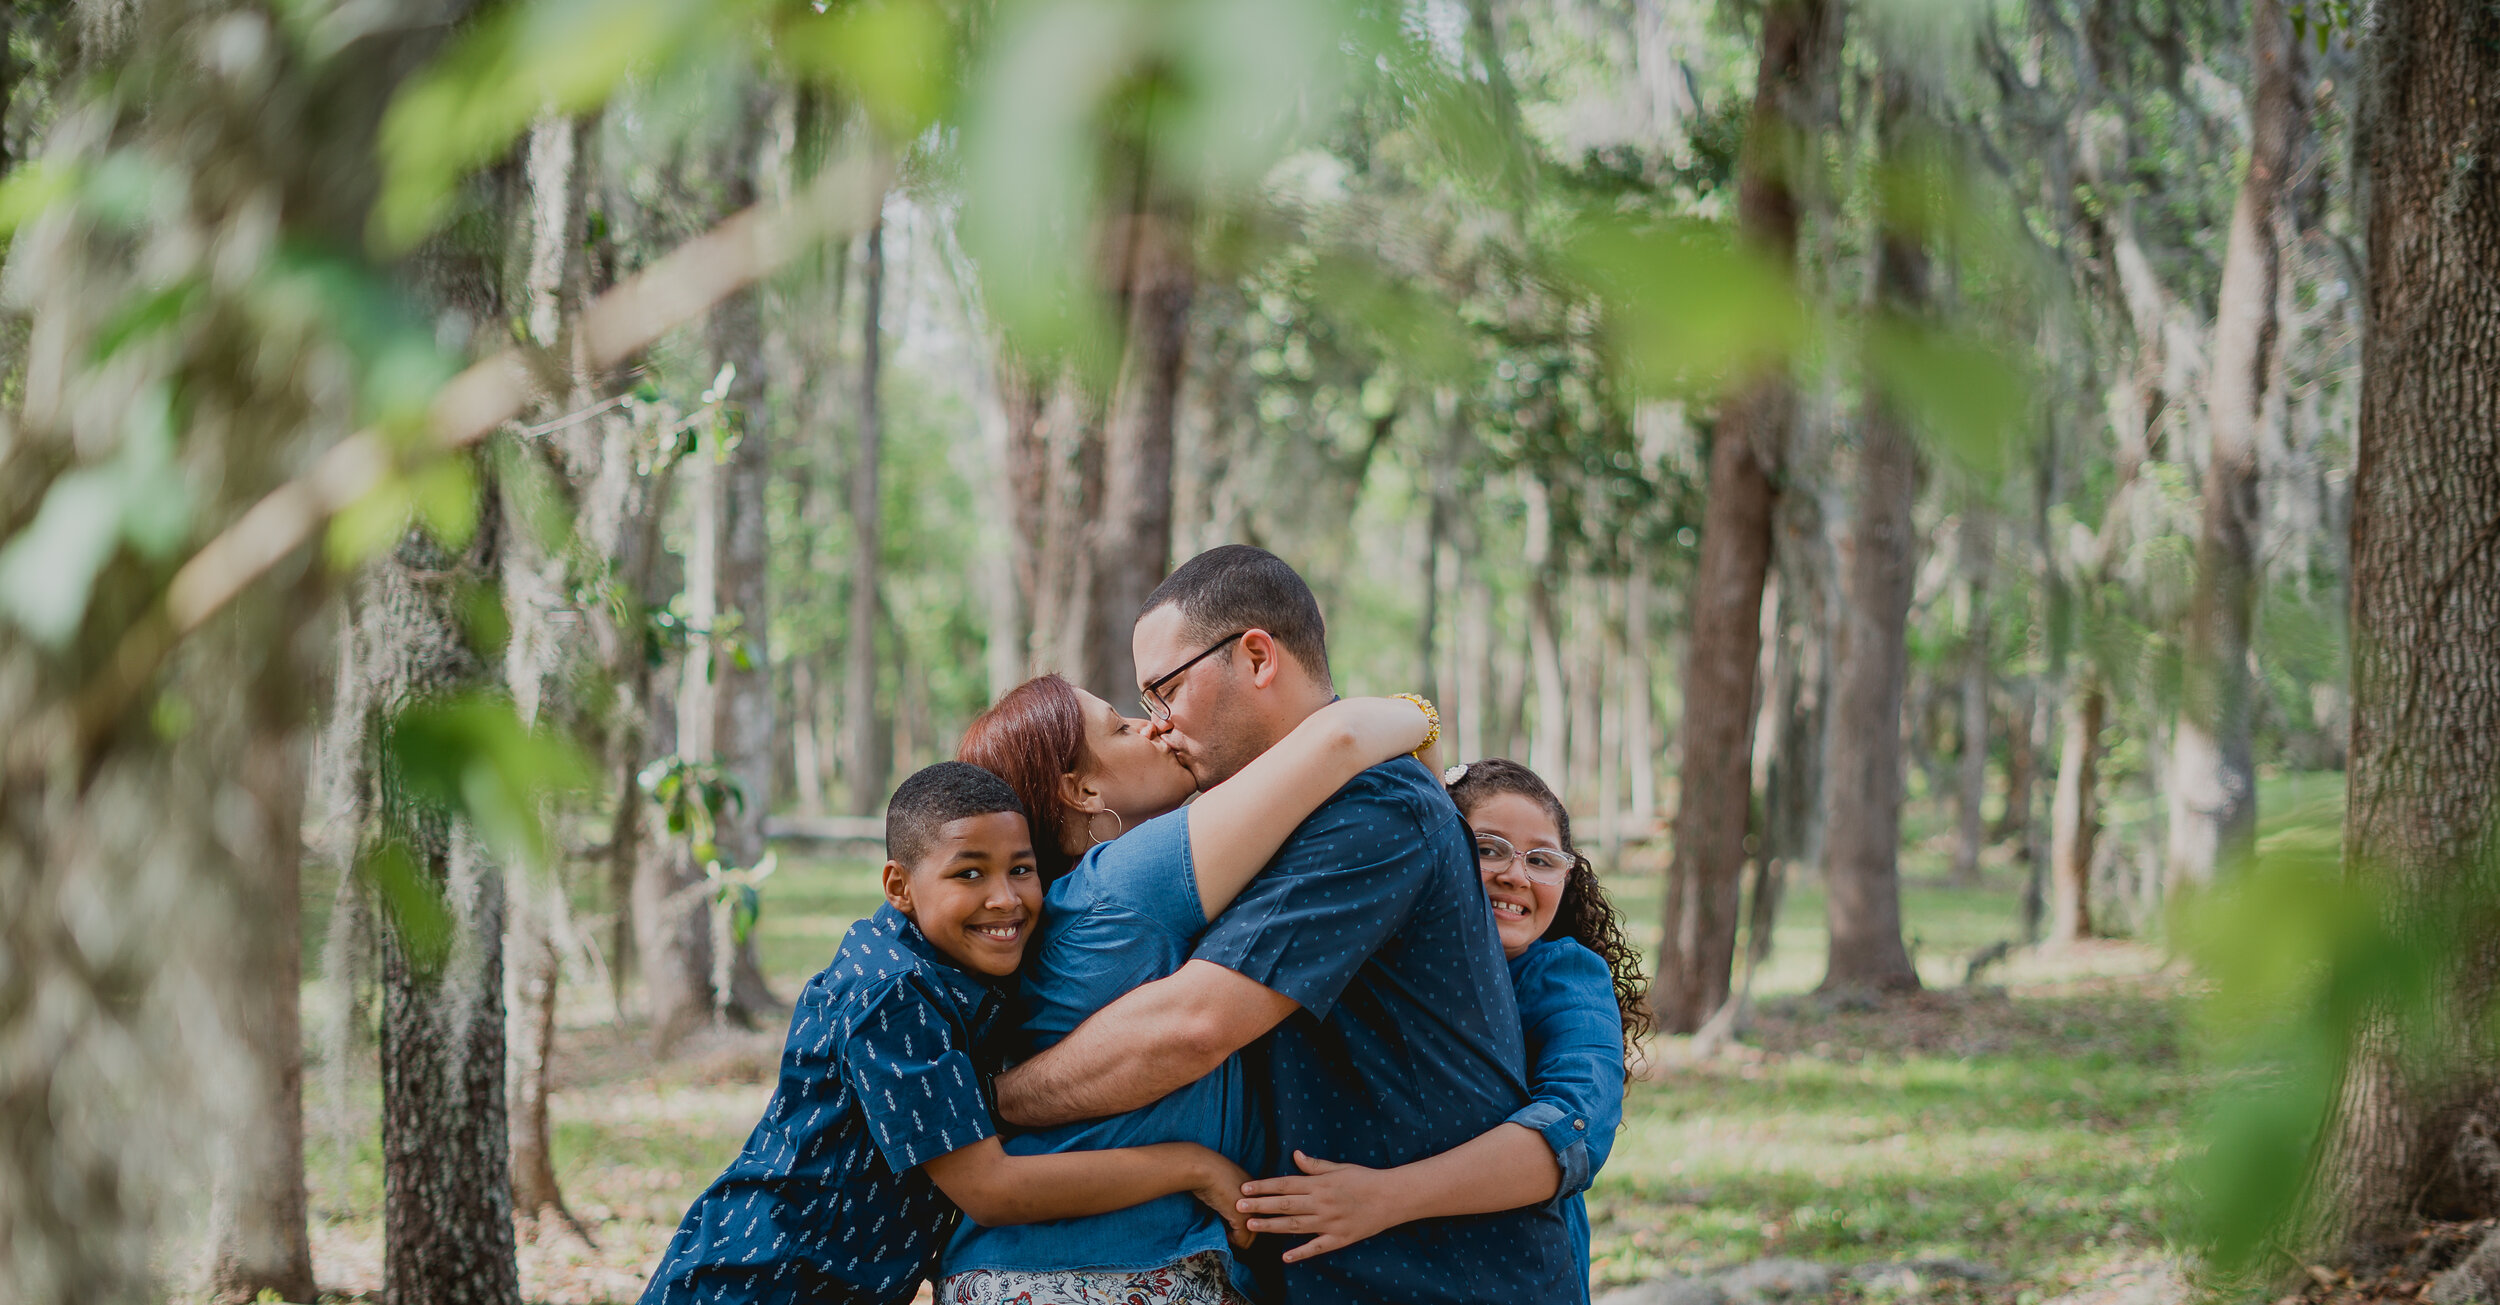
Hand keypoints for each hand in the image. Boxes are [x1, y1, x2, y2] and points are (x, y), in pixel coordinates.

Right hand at [1182, 1147, 1258, 1249]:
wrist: (1204, 1169)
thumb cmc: (1210, 1172)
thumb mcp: (1229, 1183)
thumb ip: (1236, 1195)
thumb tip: (1230, 1207)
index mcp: (1258, 1189)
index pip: (1260, 1213)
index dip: (1247, 1220)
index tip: (1233, 1222)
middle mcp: (1259, 1199)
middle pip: (1258, 1225)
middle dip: (1244, 1232)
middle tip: (1230, 1232)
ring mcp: (1252, 1209)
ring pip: (1251, 1236)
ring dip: (1239, 1238)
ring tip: (1227, 1234)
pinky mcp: (1242, 1218)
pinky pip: (1242, 1240)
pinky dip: (1232, 1241)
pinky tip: (1223, 1234)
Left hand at [1236, 1150, 1403, 1262]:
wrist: (1392, 1197)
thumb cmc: (1364, 1179)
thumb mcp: (1339, 1167)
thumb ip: (1315, 1165)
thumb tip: (1294, 1155)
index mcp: (1320, 1184)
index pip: (1285, 1184)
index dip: (1263, 1187)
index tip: (1244, 1189)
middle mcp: (1322, 1203)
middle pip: (1285, 1204)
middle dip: (1260, 1206)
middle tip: (1238, 1207)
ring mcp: (1330, 1222)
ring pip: (1295, 1225)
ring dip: (1271, 1226)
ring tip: (1251, 1226)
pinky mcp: (1339, 1238)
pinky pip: (1317, 1247)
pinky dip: (1301, 1252)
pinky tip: (1285, 1256)